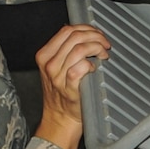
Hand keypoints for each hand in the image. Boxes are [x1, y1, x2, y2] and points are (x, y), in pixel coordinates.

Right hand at [33, 23, 111, 148]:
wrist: (60, 119)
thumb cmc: (62, 93)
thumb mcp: (56, 68)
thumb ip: (65, 50)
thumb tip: (83, 32)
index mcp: (44, 55)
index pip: (66, 30)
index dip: (86, 28)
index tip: (97, 34)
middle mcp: (49, 64)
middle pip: (75, 37)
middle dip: (95, 36)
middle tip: (105, 44)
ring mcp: (58, 77)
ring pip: (79, 49)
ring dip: (97, 48)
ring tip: (104, 55)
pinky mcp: (69, 88)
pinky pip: (81, 67)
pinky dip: (91, 64)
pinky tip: (95, 69)